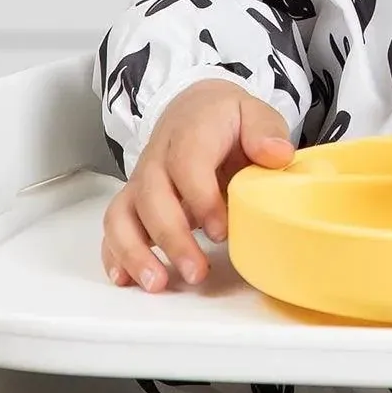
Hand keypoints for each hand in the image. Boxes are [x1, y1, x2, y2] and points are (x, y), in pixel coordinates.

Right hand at [101, 78, 293, 291]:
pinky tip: (127, 280)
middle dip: (171, 238)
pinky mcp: (133, 200)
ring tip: (157, 284)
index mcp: (191, 132)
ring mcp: (141, 180)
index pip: (187, 164)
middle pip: (151, 196)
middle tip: (196, 272)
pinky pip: (114, 226)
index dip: (201, 199)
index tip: (221, 232)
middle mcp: (158, 157)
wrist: (195, 109)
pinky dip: (114, 254)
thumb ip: (265, 132)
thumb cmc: (226, 119)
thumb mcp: (253, 113)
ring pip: (122, 214)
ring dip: (135, 252)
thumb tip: (277, 155)